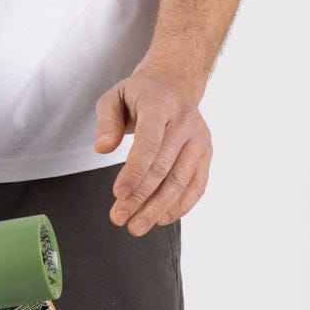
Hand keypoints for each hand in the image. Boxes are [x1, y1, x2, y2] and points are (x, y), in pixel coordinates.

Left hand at [93, 66, 212, 234]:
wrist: (173, 84)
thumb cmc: (139, 95)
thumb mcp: (114, 97)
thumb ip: (106, 121)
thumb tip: (102, 148)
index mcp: (160, 103)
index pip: (149, 142)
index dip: (134, 171)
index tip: (117, 193)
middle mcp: (185, 120)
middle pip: (163, 166)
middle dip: (140, 197)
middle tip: (119, 218)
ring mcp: (200, 137)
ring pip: (180, 181)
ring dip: (158, 208)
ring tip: (137, 226)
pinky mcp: (207, 152)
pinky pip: (197, 185)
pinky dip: (180, 206)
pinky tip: (160, 218)